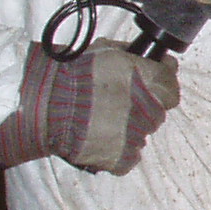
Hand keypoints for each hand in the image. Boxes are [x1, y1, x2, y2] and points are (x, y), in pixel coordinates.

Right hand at [0, 40, 179, 175]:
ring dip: (128, 126)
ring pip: (142, 132)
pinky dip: (117, 150)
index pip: (171, 83)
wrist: (39, 106)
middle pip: (157, 109)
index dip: (162, 80)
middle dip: (142, 104)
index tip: (152, 78)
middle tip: (115, 101)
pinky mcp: (122, 159)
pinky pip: (129, 156)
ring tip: (99, 120)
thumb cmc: (67, 74)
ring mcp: (137, 136)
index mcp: (147, 80)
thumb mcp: (103, 50)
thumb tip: (151, 59)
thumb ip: (132, 56)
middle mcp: (148, 108)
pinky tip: (98, 138)